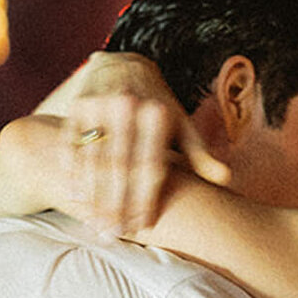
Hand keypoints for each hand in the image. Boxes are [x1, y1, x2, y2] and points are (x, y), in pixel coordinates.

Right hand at [59, 54, 230, 234]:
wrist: (123, 63)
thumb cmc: (157, 105)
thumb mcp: (180, 124)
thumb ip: (199, 153)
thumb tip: (225, 179)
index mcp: (158, 112)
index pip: (150, 165)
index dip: (145, 198)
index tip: (142, 227)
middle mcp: (129, 105)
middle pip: (121, 166)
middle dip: (116, 204)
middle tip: (114, 234)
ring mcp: (101, 103)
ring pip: (94, 159)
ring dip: (93, 196)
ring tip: (96, 224)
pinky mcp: (78, 104)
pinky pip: (71, 145)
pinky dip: (73, 173)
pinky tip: (74, 198)